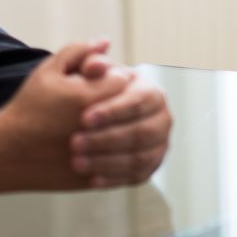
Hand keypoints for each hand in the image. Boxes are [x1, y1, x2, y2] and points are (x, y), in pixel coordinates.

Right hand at [0, 41, 129, 193]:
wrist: (7, 151)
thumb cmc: (27, 108)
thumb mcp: (47, 71)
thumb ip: (78, 52)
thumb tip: (105, 41)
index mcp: (88, 97)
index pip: (124, 80)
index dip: (112, 78)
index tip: (100, 81)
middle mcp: (97, 127)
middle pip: (129, 109)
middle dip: (118, 103)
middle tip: (101, 102)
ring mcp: (97, 155)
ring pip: (128, 140)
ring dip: (119, 128)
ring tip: (101, 123)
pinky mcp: (94, 177)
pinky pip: (120, 165)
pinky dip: (116, 154)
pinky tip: (101, 146)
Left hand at [69, 71, 171, 188]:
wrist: (85, 121)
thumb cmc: (85, 92)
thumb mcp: (82, 72)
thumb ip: (87, 60)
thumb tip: (97, 58)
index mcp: (150, 91)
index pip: (138, 101)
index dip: (112, 110)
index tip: (84, 118)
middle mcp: (161, 118)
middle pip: (141, 132)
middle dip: (107, 139)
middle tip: (75, 143)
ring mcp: (158, 144)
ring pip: (139, 157)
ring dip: (107, 162)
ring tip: (77, 162)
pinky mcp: (149, 166)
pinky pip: (136, 176)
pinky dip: (114, 178)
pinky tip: (91, 178)